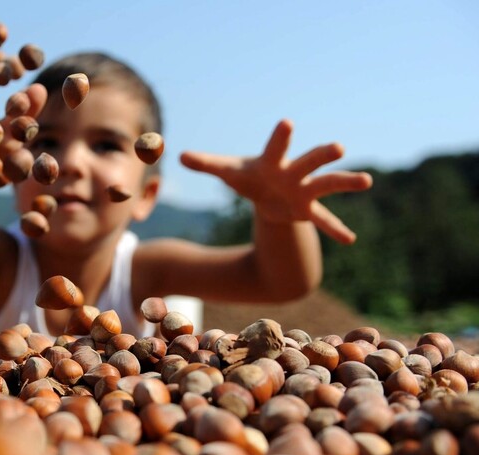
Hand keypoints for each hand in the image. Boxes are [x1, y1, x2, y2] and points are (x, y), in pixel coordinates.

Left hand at [180, 119, 372, 243]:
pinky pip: (324, 221)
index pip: (276, 146)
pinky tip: (350, 240)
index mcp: (273, 161)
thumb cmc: (250, 177)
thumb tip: (179, 155)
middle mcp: (294, 172)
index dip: (280, 136)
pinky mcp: (308, 211)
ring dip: (346, 182)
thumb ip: (207, 164)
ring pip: (328, 184)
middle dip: (321, 155)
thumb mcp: (229, 172)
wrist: (266, 195)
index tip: (286, 123)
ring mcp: (305, 191)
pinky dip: (335, 229)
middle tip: (338, 147)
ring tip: (366, 181)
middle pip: (310, 161)